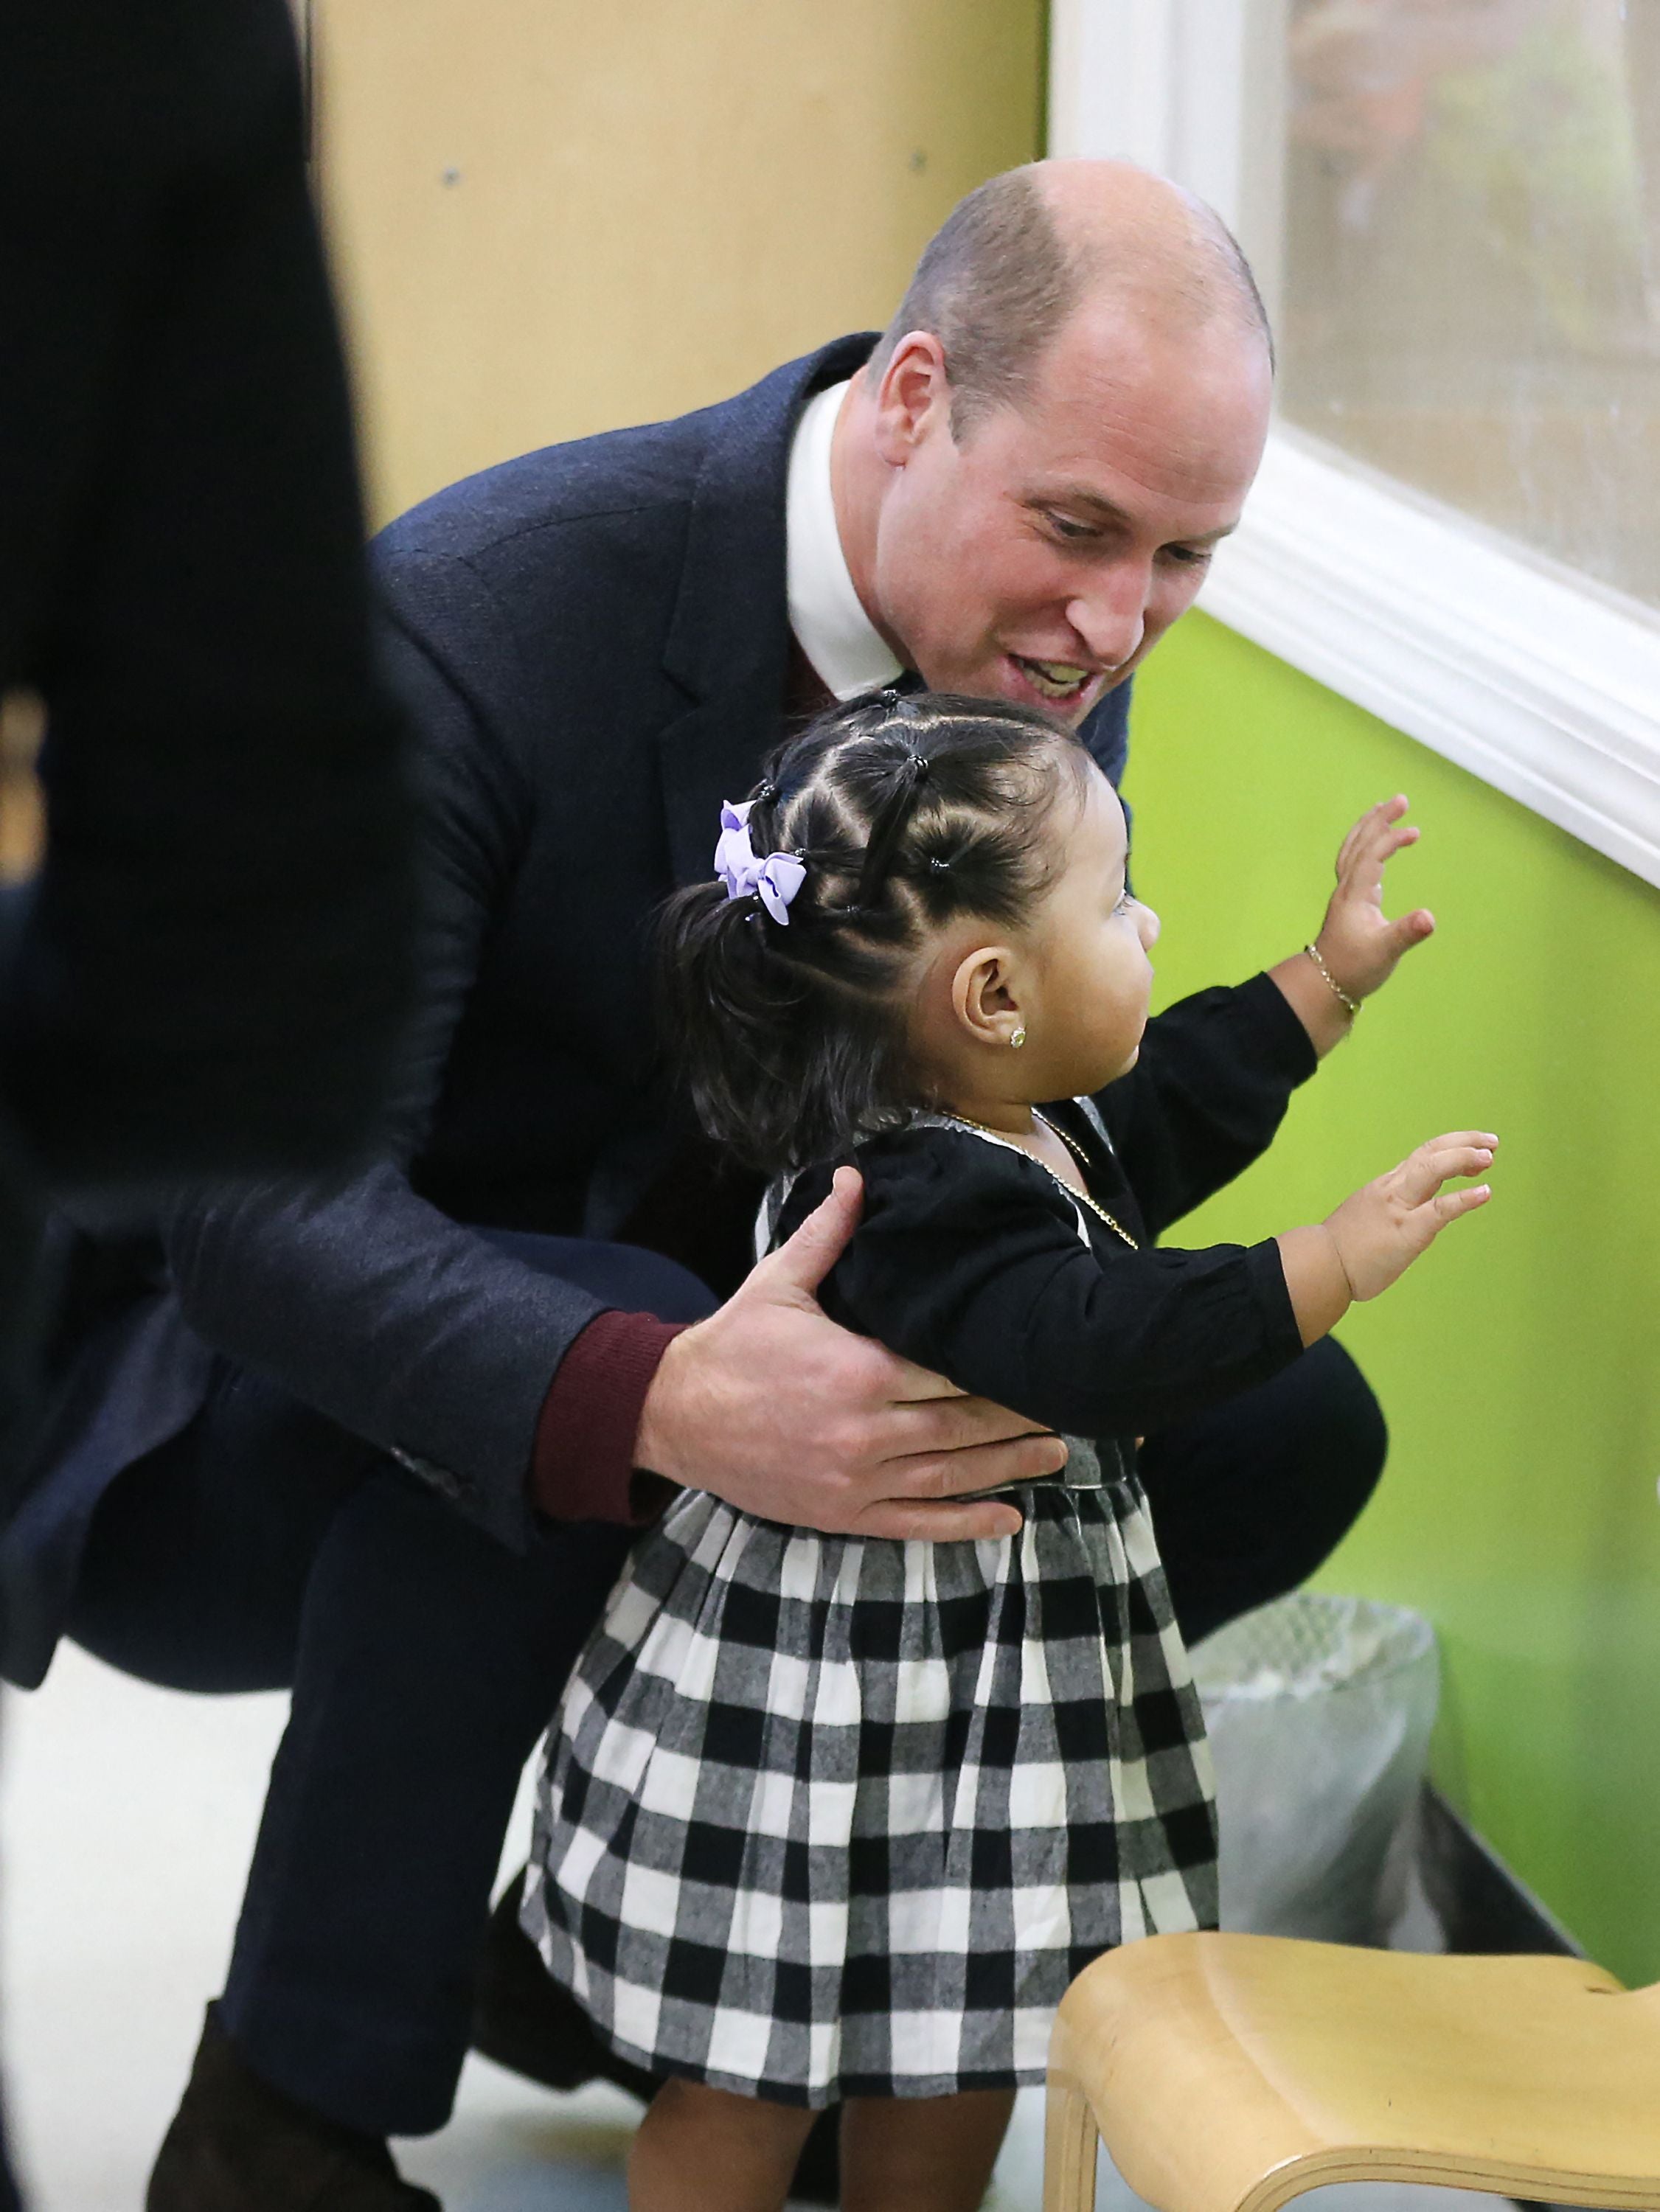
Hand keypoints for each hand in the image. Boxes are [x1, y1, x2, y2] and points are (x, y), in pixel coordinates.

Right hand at [633, 1166, 1063, 1538]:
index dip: (999, 1368)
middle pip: (963, 1425)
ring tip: (1055, 1454)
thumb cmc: (732, 1345)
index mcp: (857, 1370)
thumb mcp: (778, 1283)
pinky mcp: (844, 1513)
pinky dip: (966, 1524)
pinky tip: (1008, 1519)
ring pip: (950, 1476)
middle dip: (1018, 1417)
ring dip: (1009, 1468)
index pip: (950, 1370)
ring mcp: (856, 1479)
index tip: (1037, 1358)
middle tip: (1065, 1405)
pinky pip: (916, 1523)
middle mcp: (865, 1431)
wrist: (675, 1416)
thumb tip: (857, 1176)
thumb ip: (828, 1233)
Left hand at [1315, 794, 1435, 1003]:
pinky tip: (1378, 846)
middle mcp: (1347, 889)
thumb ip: (1407, 934)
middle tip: (1400, 800)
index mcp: (1354, 896)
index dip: (1391, 840)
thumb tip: (1429, 918)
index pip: (1371, 857)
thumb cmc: (1353, 969)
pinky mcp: (1351, 902)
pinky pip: (1356, 863)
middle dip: (1378, 820)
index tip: (1414, 832)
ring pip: (1353, 851)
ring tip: (1384, 809)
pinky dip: (1366, 847)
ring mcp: (1346, 894)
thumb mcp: (1385, 953)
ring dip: (1368, 828)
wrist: (1325, 984)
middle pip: (1359, 844)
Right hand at [1324, 1130, 1497, 1300]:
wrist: (1318, 1267)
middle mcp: (1392, 1190)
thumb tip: (1407, 1216)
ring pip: (1432, 1169)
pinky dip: (1464, 1199)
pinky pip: (1439, 1210)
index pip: (1422, 1155)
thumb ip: (1389, 1211)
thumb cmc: (1340, 1251)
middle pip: (1430, 1152)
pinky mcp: (1406, 1233)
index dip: (1450, 1146)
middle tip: (1491, 1143)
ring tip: (1489, 1157)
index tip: (1475, 1146)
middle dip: (1463, 1142)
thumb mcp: (1367, 1217)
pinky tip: (1485, 1192)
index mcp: (1385, 1187)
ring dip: (1463, 1158)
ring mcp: (1398, 1209)